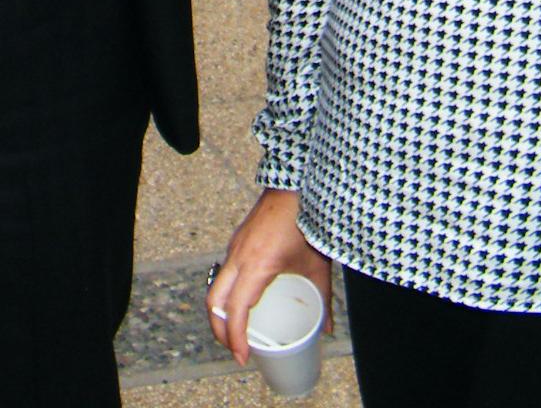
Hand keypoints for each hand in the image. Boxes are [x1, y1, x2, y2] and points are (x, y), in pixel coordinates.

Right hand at [208, 189, 332, 365]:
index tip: (242, 357)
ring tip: (236, 329)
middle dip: (220, 330)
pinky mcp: (238, 239)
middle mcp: (239, 257)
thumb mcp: (318, 266)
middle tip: (235, 349)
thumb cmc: (308, 222)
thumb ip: (323, 299)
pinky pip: (224, 271)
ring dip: (220, 312)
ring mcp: (235, 246)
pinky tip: (242, 300)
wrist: (297, 184)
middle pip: (214, 302)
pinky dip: (226, 292)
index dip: (235, 339)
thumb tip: (326, 329)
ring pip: (215, 286)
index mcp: (257, 266)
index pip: (235, 311)